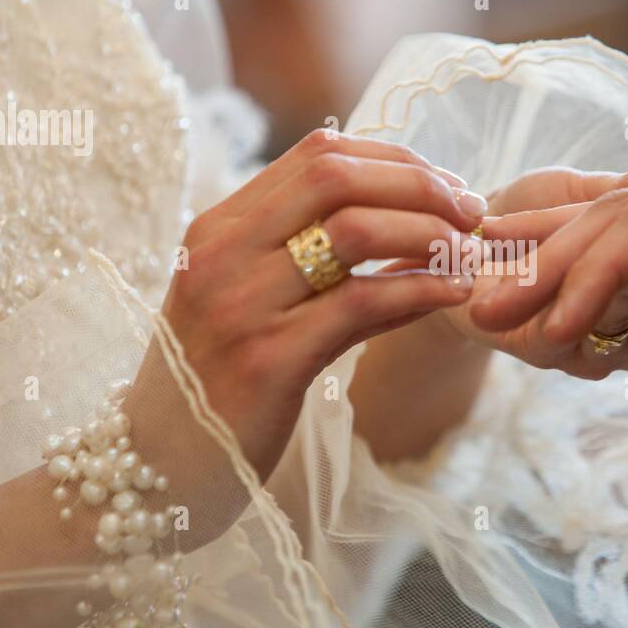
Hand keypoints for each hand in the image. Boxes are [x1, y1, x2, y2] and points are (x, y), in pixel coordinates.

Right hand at [158, 130, 485, 476]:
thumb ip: (317, 262)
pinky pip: (361, 303)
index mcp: (217, 228)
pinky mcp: (267, 360)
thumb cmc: (216, 387)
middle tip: (474, 211)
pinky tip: (453, 295)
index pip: (318, 155)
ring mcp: (240, 304)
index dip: (396, 160)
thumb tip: (414, 227)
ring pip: (355, 230)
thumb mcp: (253, 307)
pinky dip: (419, 289)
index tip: (448, 186)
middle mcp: (221, 253)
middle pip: (338, 177)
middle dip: (421, 185)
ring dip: (429, 234)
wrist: (153, 473)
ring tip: (470, 254)